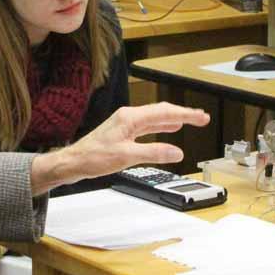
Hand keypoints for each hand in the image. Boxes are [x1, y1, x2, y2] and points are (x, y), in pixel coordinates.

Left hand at [31, 102, 209, 194]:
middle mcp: (128, 117)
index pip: (164, 113)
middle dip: (182, 114)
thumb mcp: (126, 156)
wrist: (73, 162)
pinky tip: (167, 130)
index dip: (185, 115)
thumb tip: (176, 152)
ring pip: (155, 119)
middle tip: (201, 118)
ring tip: (189, 121)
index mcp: (130, 118)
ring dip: (173, 120)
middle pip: (161, 112)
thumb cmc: (92, 157)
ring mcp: (125, 124)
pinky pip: (147, 127)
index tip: (201, 117)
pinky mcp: (122, 133)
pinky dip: (161, 127)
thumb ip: (153, 153)